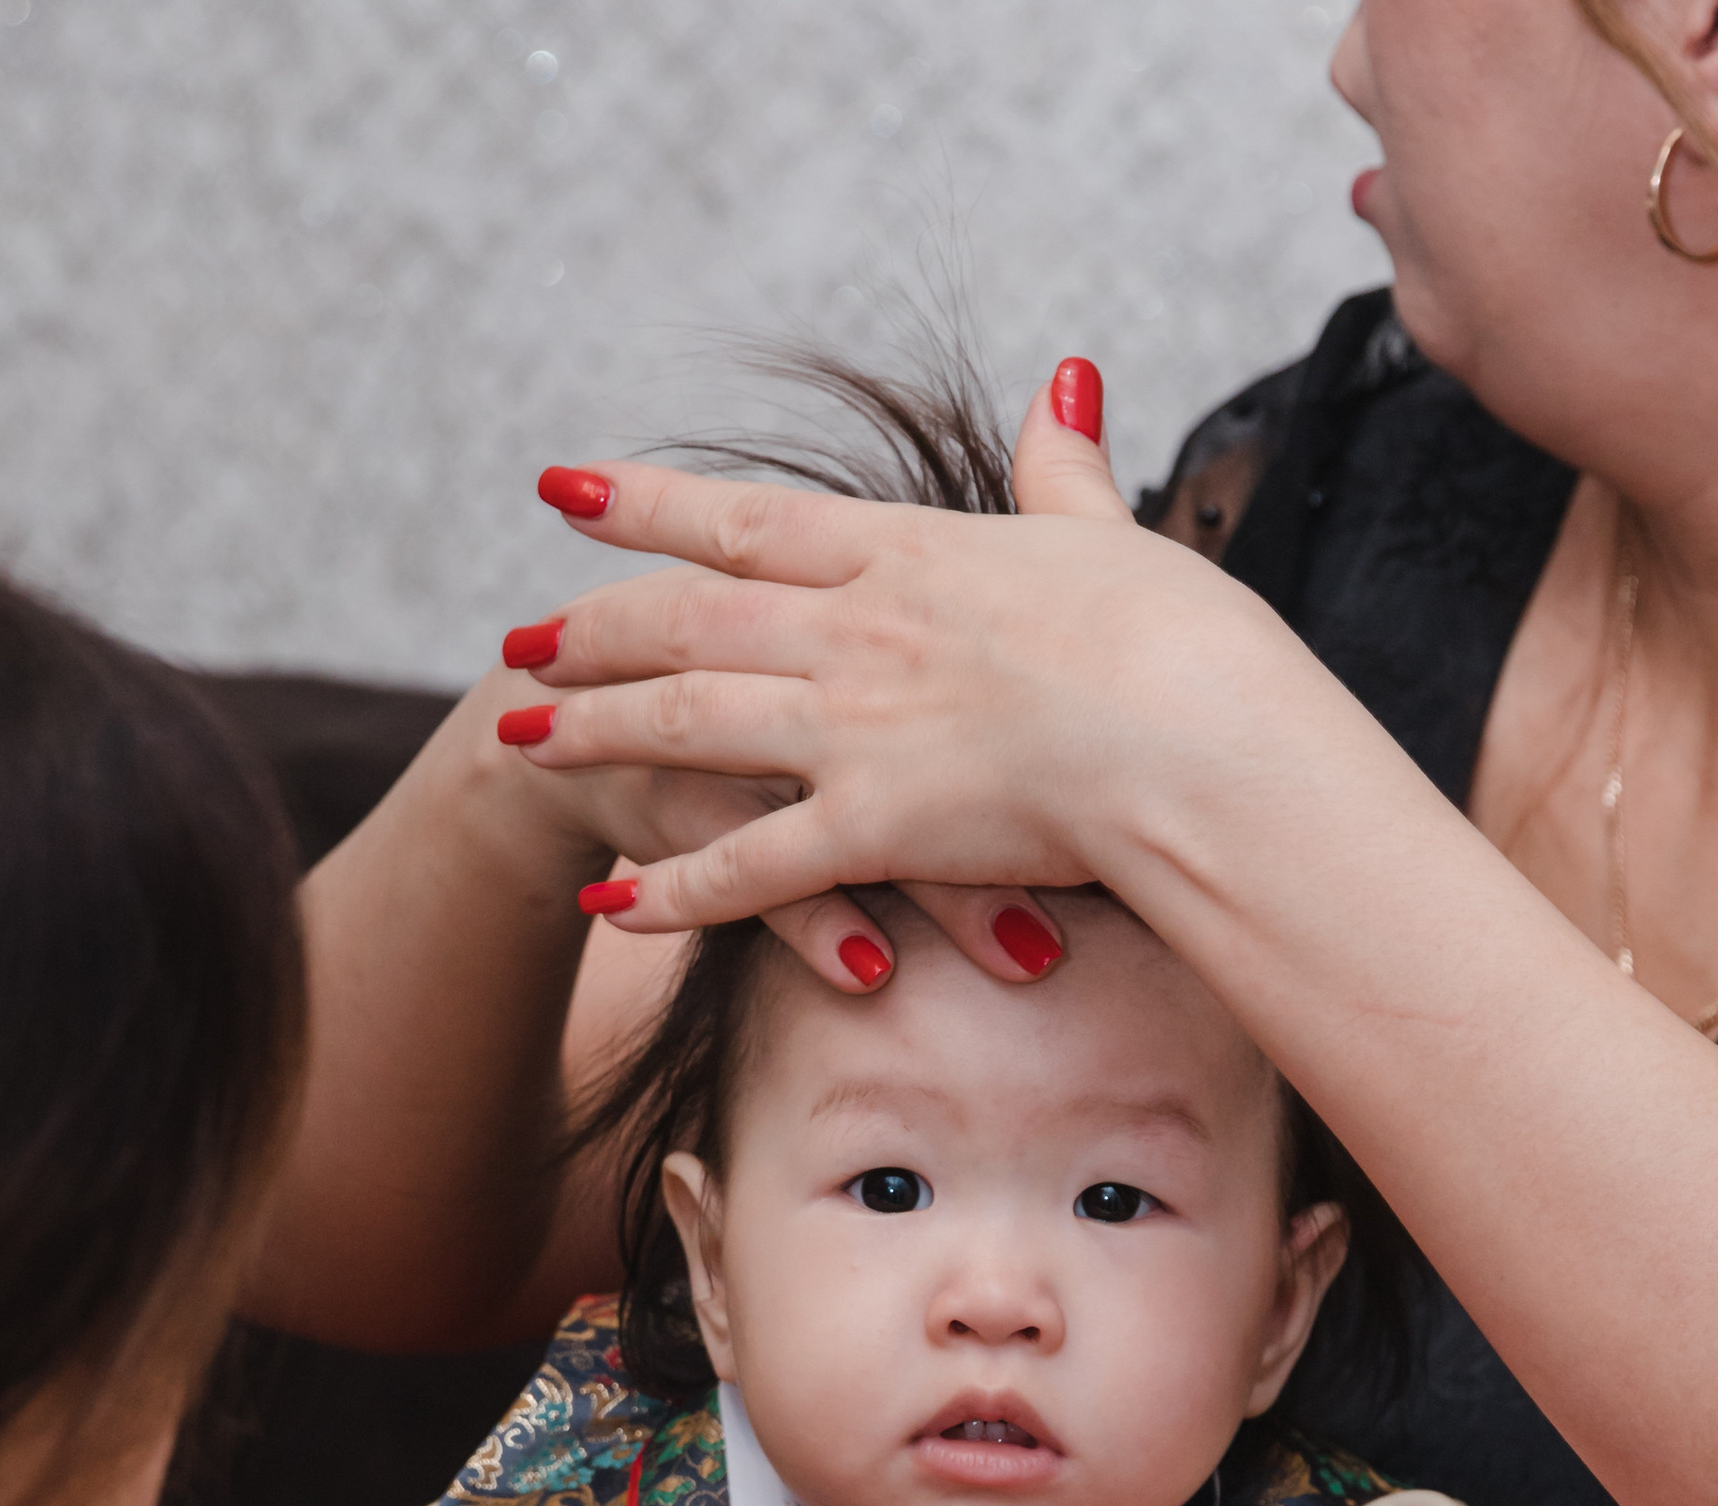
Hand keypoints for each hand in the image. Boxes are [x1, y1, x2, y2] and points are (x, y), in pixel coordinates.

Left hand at [497, 366, 1289, 947]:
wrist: (1197, 735)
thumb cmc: (1181, 642)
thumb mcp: (1109, 534)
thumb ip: (1064, 470)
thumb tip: (1062, 383)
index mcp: (907, 553)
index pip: (744, 522)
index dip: (644, 508)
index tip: (565, 495)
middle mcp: (857, 631)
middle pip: (688, 618)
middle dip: (594, 628)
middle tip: (519, 644)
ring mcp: (856, 729)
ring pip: (689, 722)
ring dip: (597, 733)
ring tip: (521, 745)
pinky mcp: (875, 828)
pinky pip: (749, 866)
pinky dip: (675, 890)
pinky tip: (612, 910)